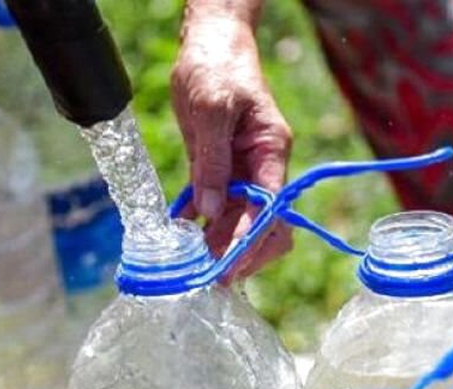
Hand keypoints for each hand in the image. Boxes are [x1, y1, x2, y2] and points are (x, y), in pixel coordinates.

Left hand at [171, 16, 292, 279]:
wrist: (209, 46)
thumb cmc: (216, 69)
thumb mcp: (212, 110)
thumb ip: (212, 161)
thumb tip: (210, 210)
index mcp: (271, 152)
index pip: (269, 209)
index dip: (250, 241)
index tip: (227, 267)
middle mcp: (261, 168)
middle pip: (263, 225)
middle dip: (240, 253)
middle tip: (209, 277)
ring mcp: (241, 171)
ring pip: (239, 222)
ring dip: (219, 246)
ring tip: (192, 267)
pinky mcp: (219, 170)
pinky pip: (216, 207)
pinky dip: (201, 225)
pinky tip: (181, 237)